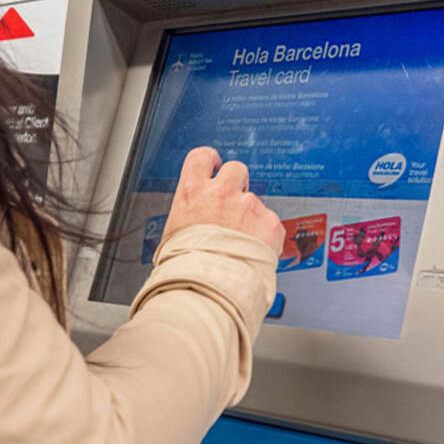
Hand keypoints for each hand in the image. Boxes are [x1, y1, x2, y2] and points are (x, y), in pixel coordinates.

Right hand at [163, 147, 284, 256]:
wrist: (209, 287)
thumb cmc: (186, 266)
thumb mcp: (173, 232)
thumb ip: (190, 215)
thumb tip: (192, 219)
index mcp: (193, 192)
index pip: (202, 157)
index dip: (211, 159)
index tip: (215, 164)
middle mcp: (221, 193)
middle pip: (236, 169)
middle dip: (238, 183)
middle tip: (234, 205)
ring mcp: (248, 206)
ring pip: (255, 200)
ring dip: (250, 215)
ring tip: (241, 241)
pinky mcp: (269, 223)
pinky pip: (270, 222)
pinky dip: (265, 235)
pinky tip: (253, 250)